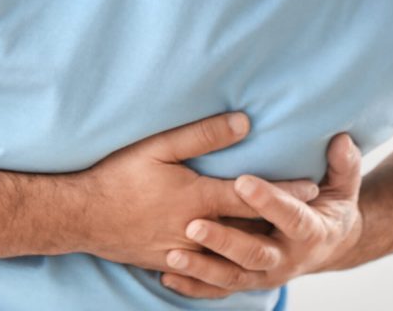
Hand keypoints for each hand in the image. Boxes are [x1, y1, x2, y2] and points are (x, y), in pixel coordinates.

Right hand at [78, 112, 319, 271]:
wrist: (79, 217)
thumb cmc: (118, 175)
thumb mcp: (159, 146)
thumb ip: (203, 134)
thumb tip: (244, 123)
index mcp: (198, 198)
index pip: (252, 196)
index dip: (285, 191)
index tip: (313, 187)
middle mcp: (197, 230)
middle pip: (249, 232)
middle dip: (279, 224)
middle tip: (308, 217)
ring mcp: (182, 252)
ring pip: (231, 257)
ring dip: (257, 248)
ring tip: (280, 238)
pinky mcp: (168, 263)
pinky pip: (208, 270)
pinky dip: (228, 266)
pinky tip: (238, 261)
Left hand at [159, 132, 363, 298]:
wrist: (330, 245)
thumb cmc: (330, 204)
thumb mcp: (344, 185)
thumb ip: (344, 164)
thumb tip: (342, 139)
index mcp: (311, 231)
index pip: (290, 216)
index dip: (268, 201)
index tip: (242, 182)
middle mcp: (287, 259)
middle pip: (255, 253)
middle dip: (224, 241)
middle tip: (194, 224)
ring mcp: (266, 275)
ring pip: (232, 277)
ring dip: (202, 268)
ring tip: (172, 254)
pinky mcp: (249, 281)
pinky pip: (219, 290)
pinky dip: (194, 286)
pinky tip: (167, 275)